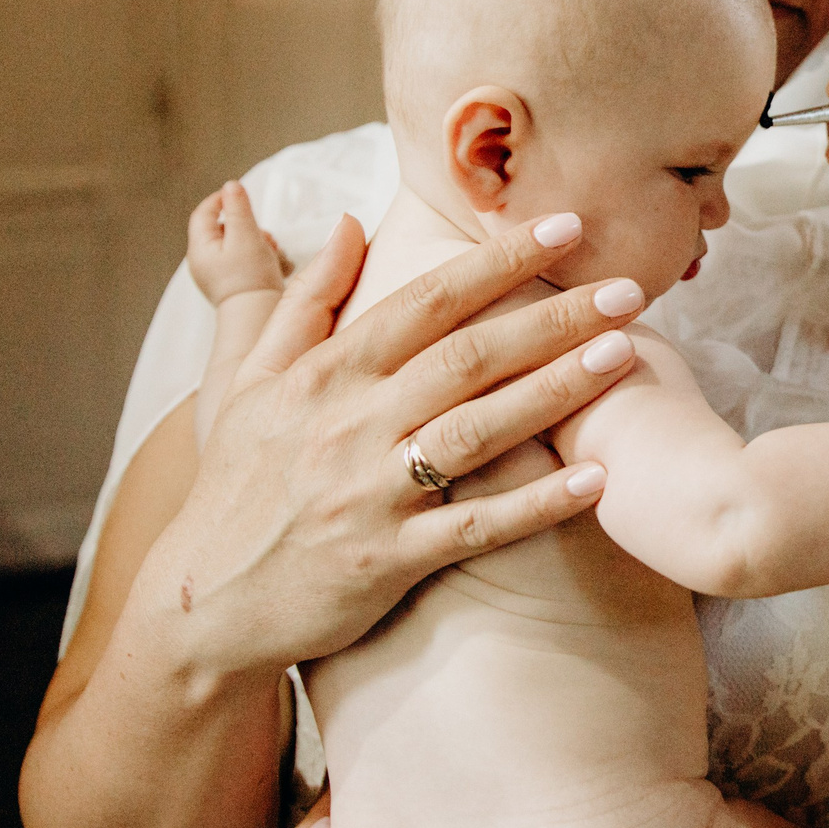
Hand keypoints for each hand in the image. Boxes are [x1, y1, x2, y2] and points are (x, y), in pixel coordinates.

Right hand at [136, 211, 647, 680]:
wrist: (200, 604)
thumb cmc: (236, 485)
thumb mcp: (245, 381)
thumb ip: (302, 300)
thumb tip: (348, 223)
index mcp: (325, 375)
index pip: (426, 301)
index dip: (499, 261)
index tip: (565, 226)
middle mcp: (351, 424)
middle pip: (468, 357)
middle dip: (552, 316)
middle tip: (628, 289)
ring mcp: (370, 494)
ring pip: (478, 431)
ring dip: (555, 391)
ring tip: (623, 357)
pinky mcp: (386, 561)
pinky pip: (475, 529)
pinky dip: (535, 504)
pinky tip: (595, 480)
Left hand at [188, 181, 287, 304]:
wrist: (257, 319)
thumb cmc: (250, 278)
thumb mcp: (245, 236)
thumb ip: (238, 209)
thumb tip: (231, 185)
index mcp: (200, 248)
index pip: (203, 213)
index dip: (220, 199)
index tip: (240, 196)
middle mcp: (204, 262)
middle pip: (224, 229)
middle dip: (248, 226)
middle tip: (264, 235)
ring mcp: (217, 275)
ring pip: (238, 245)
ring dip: (258, 243)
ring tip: (273, 253)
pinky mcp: (232, 285)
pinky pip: (246, 262)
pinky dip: (261, 259)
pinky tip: (276, 266)